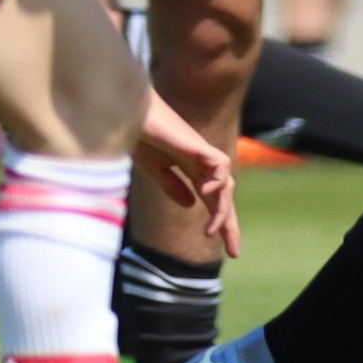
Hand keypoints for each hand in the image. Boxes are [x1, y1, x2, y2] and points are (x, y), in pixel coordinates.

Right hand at [136, 94, 242, 256]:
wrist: (129, 110)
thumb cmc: (139, 133)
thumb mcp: (154, 167)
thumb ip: (171, 184)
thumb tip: (191, 205)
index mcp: (190, 168)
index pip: (212, 198)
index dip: (221, 222)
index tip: (228, 251)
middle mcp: (201, 161)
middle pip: (224, 194)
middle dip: (230, 222)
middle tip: (234, 252)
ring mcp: (201, 152)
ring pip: (226, 183)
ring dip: (221, 209)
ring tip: (211, 231)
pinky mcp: (197, 144)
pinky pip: (219, 163)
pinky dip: (218, 180)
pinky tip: (206, 192)